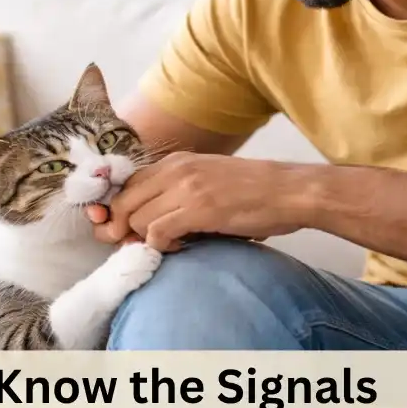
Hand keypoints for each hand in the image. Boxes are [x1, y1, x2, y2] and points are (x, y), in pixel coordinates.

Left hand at [84, 152, 307, 251]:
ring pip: (136, 219)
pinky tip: (182, 247)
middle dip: (120, 228)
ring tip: (169, 244)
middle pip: (123, 202)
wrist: (288, 191)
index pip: (127, 184)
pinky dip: (162, 246)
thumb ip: (176, 192)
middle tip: (132, 245)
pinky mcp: (198, 209)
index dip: (118, 210)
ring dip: (144, 239)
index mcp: (175, 161)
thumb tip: (144, 223)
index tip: (120, 229)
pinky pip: (158, 233)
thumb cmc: (253, 190)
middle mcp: (175, 169)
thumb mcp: (207, 179)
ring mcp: (186, 188)